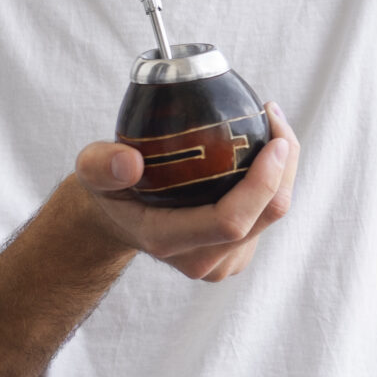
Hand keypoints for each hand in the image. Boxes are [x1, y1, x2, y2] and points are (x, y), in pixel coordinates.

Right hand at [71, 102, 298, 281]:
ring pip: (272, 215)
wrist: (118, 218)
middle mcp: (201, 259)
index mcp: (168, 239)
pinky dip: (273, 180)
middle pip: (265, 216)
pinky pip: (267, 215)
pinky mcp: (237, 253)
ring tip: (269, 123)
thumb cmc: (109, 188)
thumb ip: (101, 165)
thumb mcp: (91, 169)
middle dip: (285, 165)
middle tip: (274, 115)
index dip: (262, 183)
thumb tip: (129, 163)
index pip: (230, 221)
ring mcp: (222, 260)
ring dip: (283, 169)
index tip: (275, 140)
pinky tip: (261, 148)